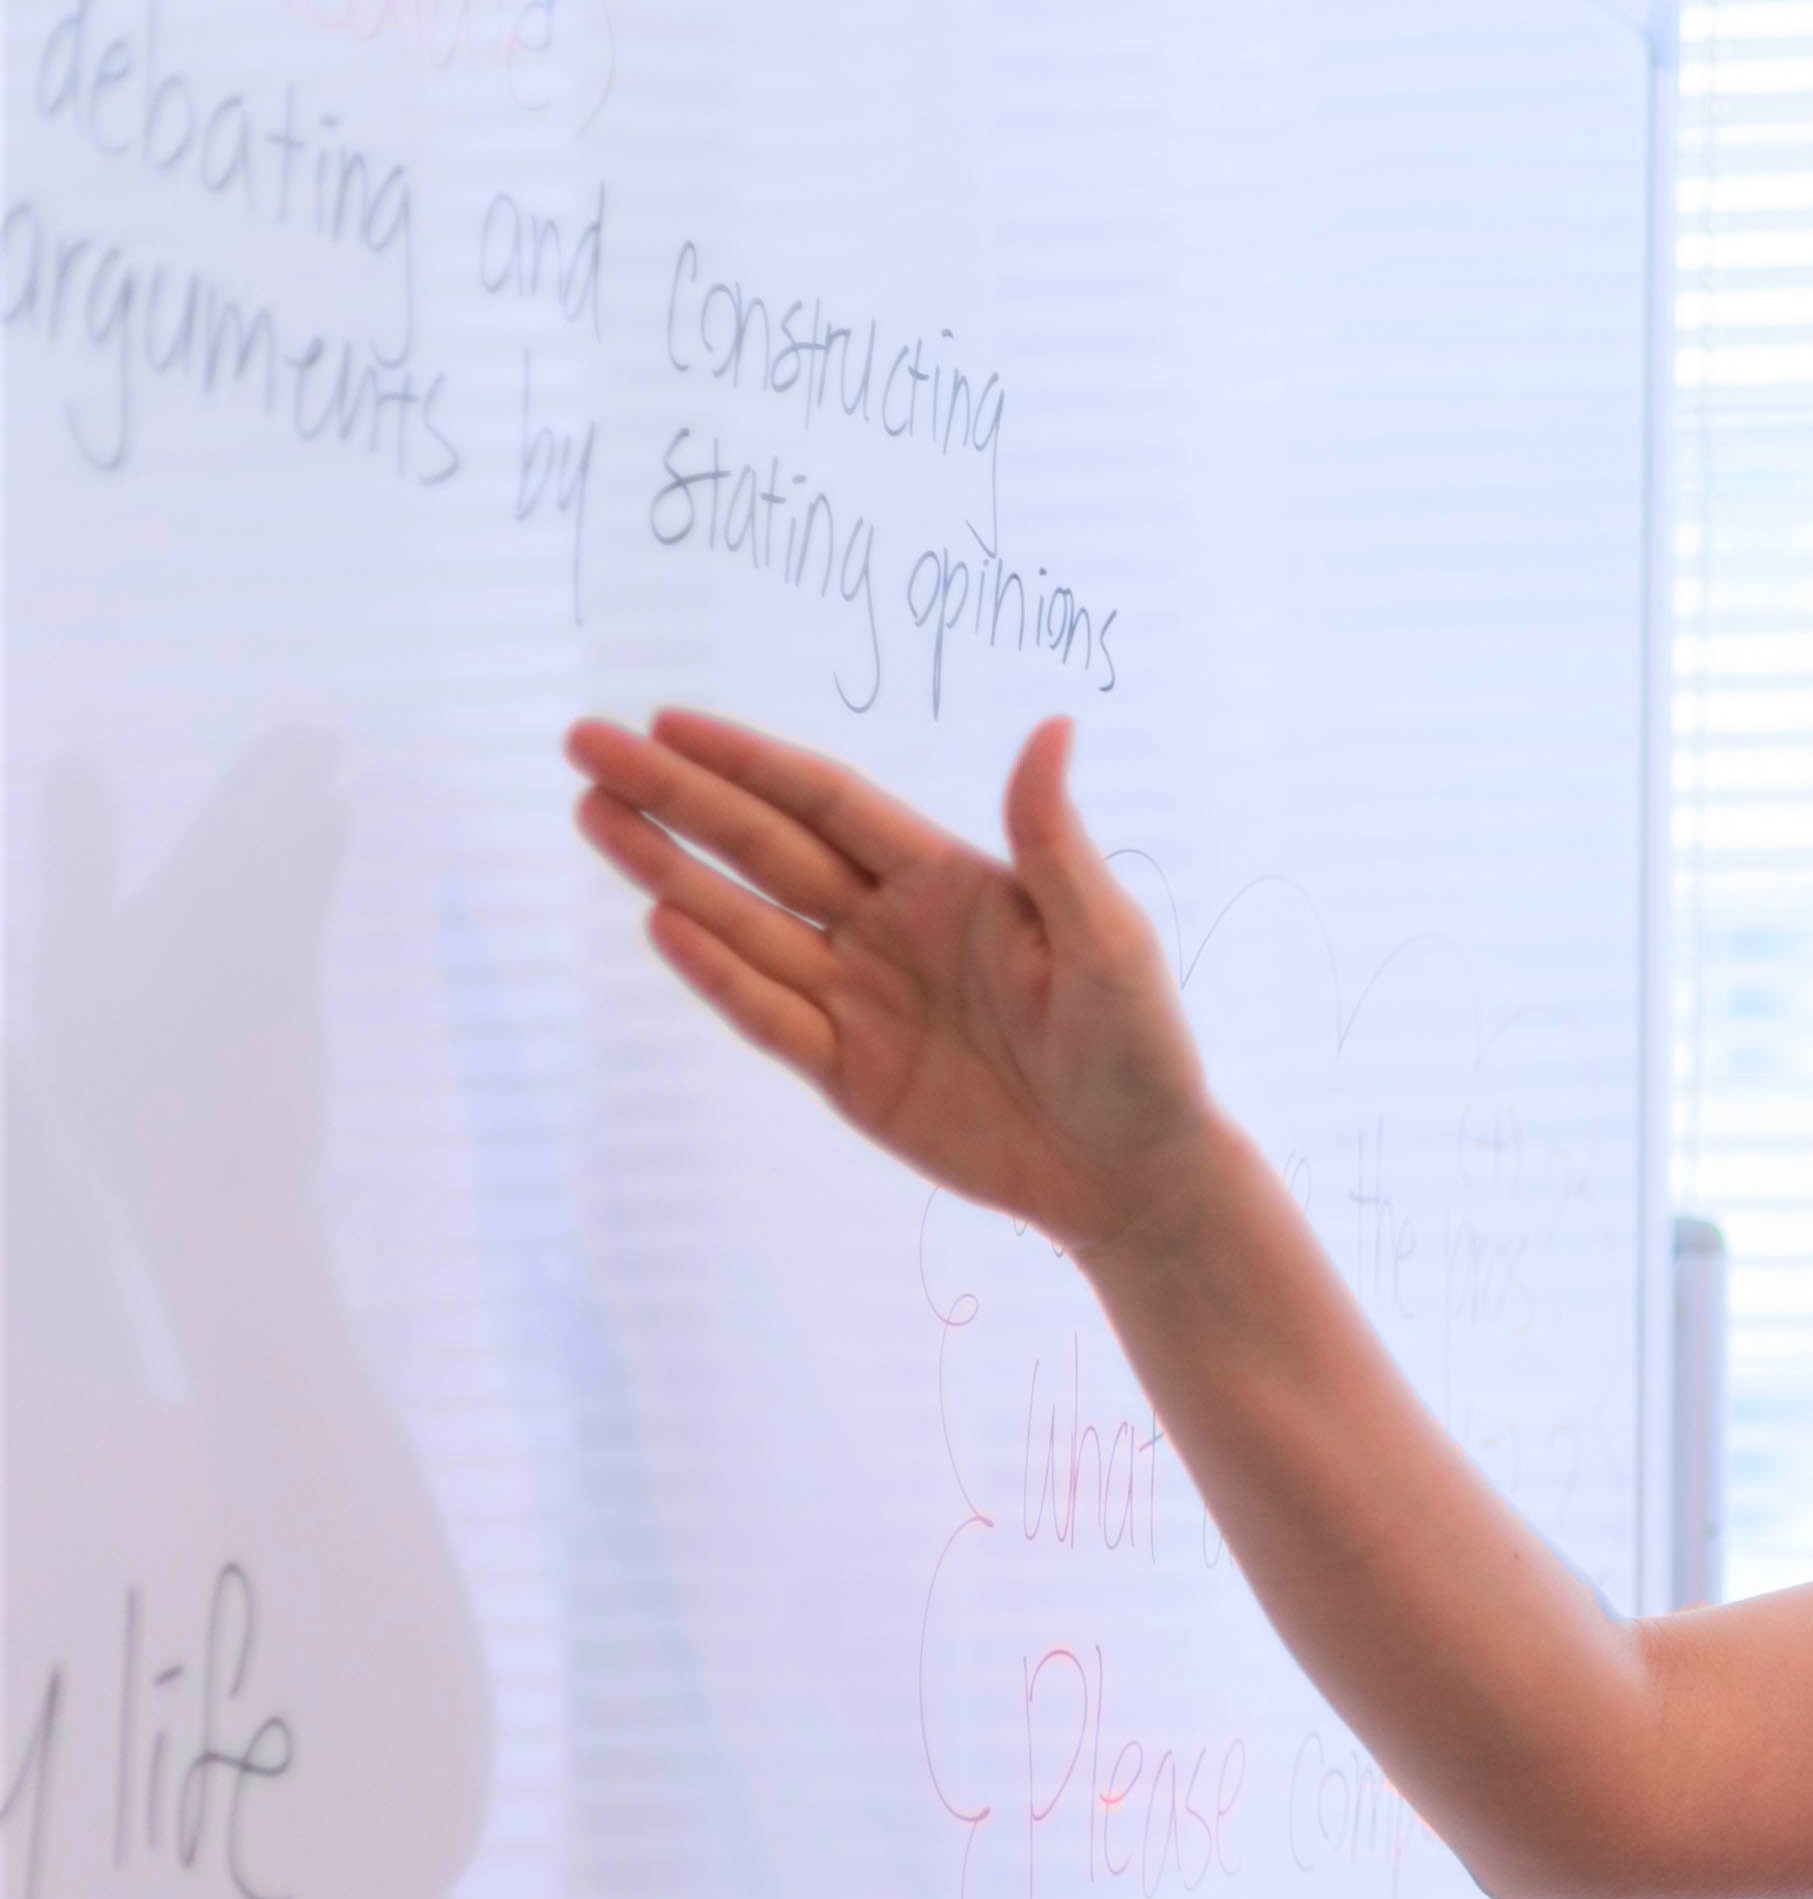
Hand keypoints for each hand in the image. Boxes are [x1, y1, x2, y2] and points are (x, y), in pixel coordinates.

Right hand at [562, 709, 1226, 1260]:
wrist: (1134, 1176)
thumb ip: (1054, 841)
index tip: (666, 722)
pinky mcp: (851, 1075)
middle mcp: (892, 929)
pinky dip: (718, 974)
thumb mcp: (1107, 938)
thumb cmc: (1140, 1048)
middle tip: (586, 748)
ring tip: (594, 817)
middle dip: (677, 799)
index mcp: (950, 882)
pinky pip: (770, 1016)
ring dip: (670, 872)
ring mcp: (863, 1001)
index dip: (749, 763)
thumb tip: (1052, 726)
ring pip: (747, 925)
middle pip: (765, 849)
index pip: (829, 805)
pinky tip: (660, 925)